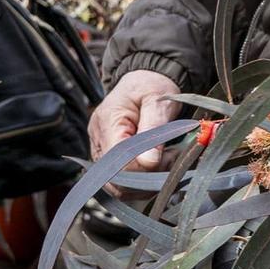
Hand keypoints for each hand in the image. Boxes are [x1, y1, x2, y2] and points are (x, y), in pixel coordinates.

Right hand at [88, 70, 182, 190]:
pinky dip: (144, 181)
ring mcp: (101, 152)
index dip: (144, 168)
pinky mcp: (109, 160)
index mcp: (108, 121)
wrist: (145, 81)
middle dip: (147, 178)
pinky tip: (160, 165)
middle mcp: (98, 140)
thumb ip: (153, 131)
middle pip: (115, 180)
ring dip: (147, 182)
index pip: (117, 161)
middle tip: (171, 159)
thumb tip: (149, 163)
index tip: (169, 156)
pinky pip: (123, 182)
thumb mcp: (157, 101)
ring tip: (167, 160)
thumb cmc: (151, 87)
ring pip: (118, 187)